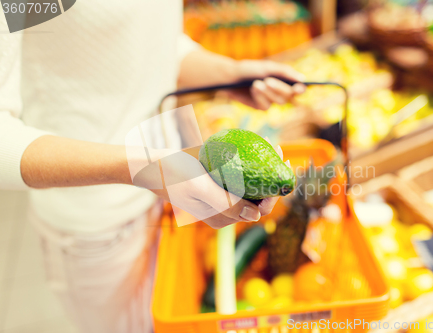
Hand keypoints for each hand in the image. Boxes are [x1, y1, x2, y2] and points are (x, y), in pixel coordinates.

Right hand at [130, 142, 286, 228]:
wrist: (151, 165)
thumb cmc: (174, 175)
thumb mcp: (200, 188)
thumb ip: (227, 204)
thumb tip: (256, 216)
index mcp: (222, 217)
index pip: (258, 209)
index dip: (274, 192)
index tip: (281, 167)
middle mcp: (223, 211)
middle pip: (256, 198)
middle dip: (270, 177)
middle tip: (279, 152)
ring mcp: (219, 198)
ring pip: (249, 187)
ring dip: (261, 170)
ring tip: (270, 147)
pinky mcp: (214, 186)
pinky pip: (238, 179)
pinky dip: (248, 166)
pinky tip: (254, 149)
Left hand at [229, 60, 306, 109]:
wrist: (231, 76)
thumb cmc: (250, 69)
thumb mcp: (267, 67)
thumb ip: (285, 72)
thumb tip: (302, 79)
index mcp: (285, 80)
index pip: (299, 88)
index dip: (301, 89)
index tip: (298, 87)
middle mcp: (281, 92)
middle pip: (289, 96)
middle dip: (279, 88)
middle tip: (267, 80)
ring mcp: (272, 100)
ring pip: (279, 101)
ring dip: (268, 92)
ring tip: (256, 83)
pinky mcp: (261, 106)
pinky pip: (266, 106)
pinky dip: (259, 97)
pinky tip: (253, 89)